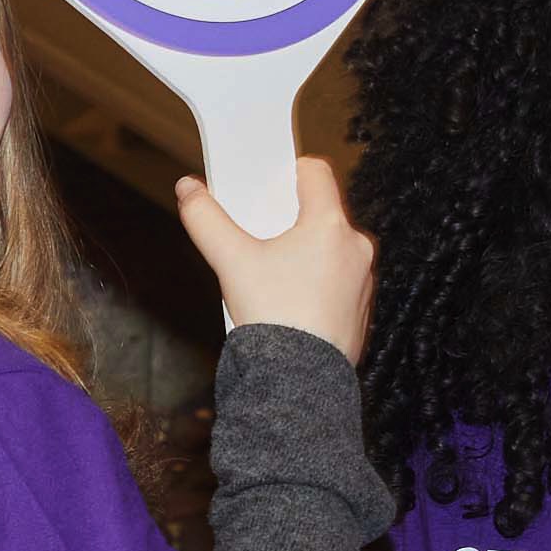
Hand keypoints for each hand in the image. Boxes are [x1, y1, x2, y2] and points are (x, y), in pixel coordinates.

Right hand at [173, 156, 374, 358]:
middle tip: (262, 239)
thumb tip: (188, 189)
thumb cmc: (272, 316)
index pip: (316, 173)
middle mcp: (355, 247)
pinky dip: (317, 285)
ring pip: (331, 250)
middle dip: (292, 222)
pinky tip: (291, 304)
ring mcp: (363, 279)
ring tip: (273, 278)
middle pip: (321, 214)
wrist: (298, 379)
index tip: (270, 185)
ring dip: (306, 255)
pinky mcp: (362, 308)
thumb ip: (206, 219)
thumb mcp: (230, 261)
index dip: (290, 172)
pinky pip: (339, 282)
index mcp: (329, 225)